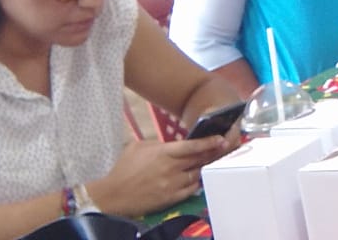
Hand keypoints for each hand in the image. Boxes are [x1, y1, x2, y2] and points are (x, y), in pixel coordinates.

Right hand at [90, 137, 231, 215]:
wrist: (113, 195)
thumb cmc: (124, 168)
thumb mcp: (139, 146)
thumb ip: (159, 144)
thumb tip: (173, 144)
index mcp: (163, 153)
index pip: (192, 146)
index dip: (208, 142)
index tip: (221, 138)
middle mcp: (171, 168)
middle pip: (199, 159)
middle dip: (212, 153)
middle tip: (223, 148)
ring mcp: (172, 184)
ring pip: (197, 174)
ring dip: (204, 168)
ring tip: (211, 162)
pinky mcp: (171, 198)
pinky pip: (191, 190)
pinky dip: (196, 183)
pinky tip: (198, 178)